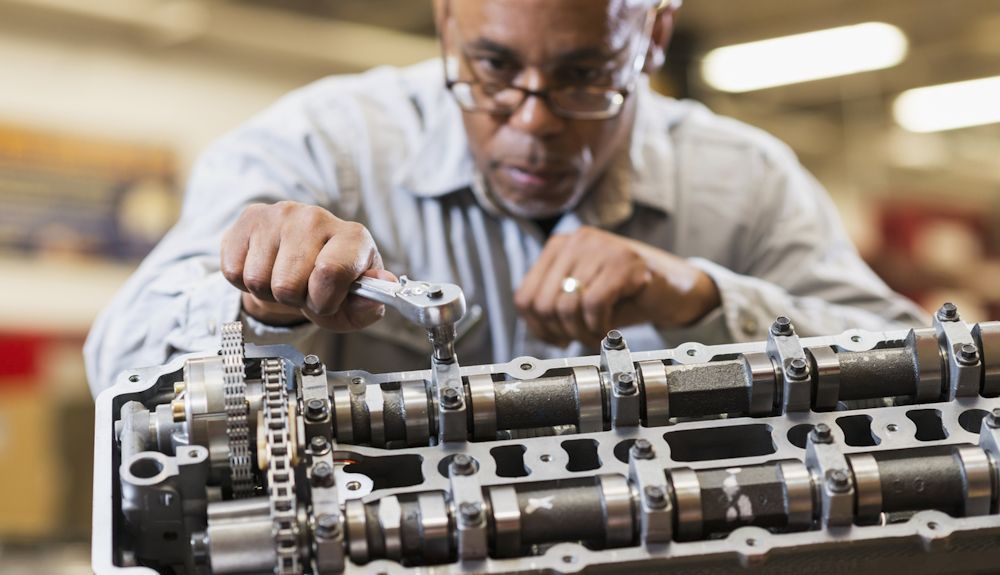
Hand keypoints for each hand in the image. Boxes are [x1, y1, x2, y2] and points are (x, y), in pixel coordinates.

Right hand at [220, 201, 395, 330]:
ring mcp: (281, 214)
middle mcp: (317, 218)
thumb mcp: (354, 304)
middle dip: (293, 299)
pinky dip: (245, 282)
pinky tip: (265, 268)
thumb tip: (375, 295)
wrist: (301, 262)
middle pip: (287, 284)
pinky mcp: (250, 218)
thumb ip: (368, 306)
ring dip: (268, 292)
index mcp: (353, 237)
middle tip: (302, 290)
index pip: (330, 272)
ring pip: (257, 280)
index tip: (325, 301)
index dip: (323, 301)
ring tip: (284, 280)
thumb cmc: (331, 284)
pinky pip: (233, 270)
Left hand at [514, 226, 720, 346]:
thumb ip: (554, 303)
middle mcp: (576, 241)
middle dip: (560, 332)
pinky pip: (594, 304)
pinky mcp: (624, 261)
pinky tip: (608, 326)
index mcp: (559, 247)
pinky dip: (598, 325)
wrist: (673, 287)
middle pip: (542, 303)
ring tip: (595, 333)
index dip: (537, 327)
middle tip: (580, 338)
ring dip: (581, 332)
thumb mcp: (582, 295)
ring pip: (566, 306)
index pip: (524, 295)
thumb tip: (536, 328)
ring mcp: (600, 248)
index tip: (556, 338)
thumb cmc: (627, 294)